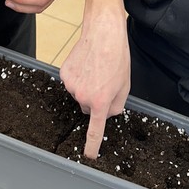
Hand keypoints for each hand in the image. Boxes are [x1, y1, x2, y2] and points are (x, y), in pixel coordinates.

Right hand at [60, 9, 129, 158]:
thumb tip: (108, 112)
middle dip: (95, 100)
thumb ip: (117, 105)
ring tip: (96, 68)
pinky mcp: (63, 74)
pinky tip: (86, 63)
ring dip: (87, 86)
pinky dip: (78, 76)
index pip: (94, 130)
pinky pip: (72, 82)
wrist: (103, 31)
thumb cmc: (117, 56)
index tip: (88, 156)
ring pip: (79, 94)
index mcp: (101, 101)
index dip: (91, 146)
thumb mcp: (125, 84)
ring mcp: (71, 85)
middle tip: (104, 81)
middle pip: (88, 108)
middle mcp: (83, 96)